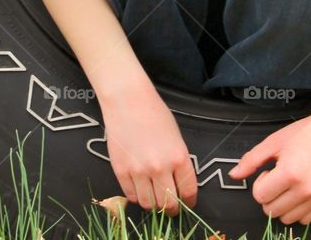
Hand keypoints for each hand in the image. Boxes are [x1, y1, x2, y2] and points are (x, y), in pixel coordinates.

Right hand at [99, 88, 196, 216]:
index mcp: (178, 157)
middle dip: (172, 209)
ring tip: (155, 199)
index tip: (188, 202)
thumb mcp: (176, 136)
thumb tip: (179, 181)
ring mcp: (139, 171)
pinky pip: (132, 196)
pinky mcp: (121, 171)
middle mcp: (160, 167)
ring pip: (149, 204)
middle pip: (168, 203)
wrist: (128, 101)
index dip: (189, 201)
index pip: (188, 191)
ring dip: (154, 205)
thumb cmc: (154, 112)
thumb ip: (178, 161)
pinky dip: (138, 197)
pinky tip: (141, 190)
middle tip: (171, 208)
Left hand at [227, 108, 310, 224]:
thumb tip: (234, 174)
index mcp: (289, 172)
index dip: (260, 183)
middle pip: (271, 210)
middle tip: (277, 179)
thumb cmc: (308, 132)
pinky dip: (297, 210)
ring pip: (286, 219)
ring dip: (282, 205)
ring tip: (288, 185)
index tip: (268, 173)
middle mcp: (304, 189)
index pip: (260, 196)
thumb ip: (252, 159)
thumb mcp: (275, 141)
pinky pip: (304, 220)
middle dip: (269, 195)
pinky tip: (299, 192)